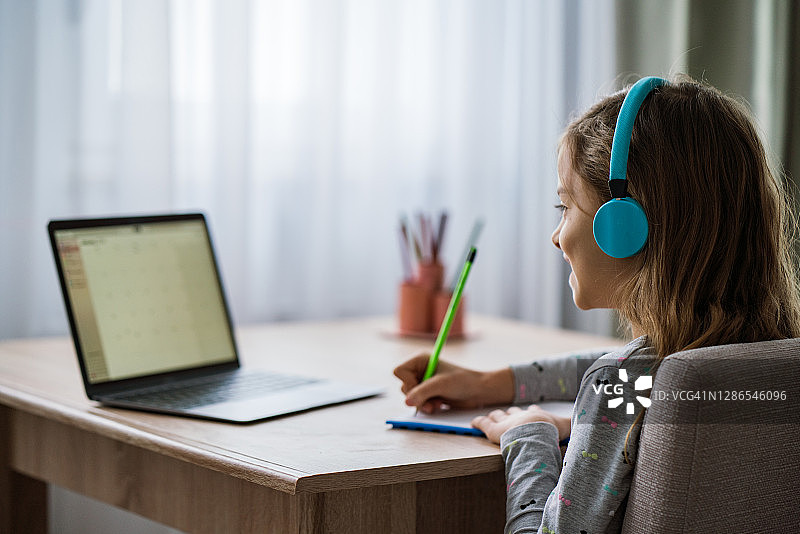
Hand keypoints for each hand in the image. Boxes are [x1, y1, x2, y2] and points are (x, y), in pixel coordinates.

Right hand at [393, 354, 513, 413]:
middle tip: (431, 400)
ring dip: (423, 403)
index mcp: (420, 360)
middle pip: (403, 386)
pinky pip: (417, 403)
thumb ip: (422, 392)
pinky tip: (438, 405)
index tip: (421, 387)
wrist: (478, 391)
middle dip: (417, 396)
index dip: (408, 382)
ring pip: (410, 398)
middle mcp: (419, 370)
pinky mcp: (427, 394)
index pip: (399, 371)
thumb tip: (407, 402)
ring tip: (437, 403)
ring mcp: (423, 382)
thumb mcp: (441, 385)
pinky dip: (426, 406)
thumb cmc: (463, 381)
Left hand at [471, 405, 570, 443]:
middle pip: (513, 411)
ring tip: (491, 418)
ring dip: (495, 417)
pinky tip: (473, 423)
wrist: (536, 431)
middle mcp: (520, 415)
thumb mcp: (567, 427)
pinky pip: (482, 423)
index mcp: (536, 415)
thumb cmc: (550, 430)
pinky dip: (477, 423)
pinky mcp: (492, 429)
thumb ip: (576, 426)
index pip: (533, 411)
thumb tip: (595, 424)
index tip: (532, 410)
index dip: (531, 412)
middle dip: (511, 413)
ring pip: (498, 415)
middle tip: (509, 415)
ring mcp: (505, 421)